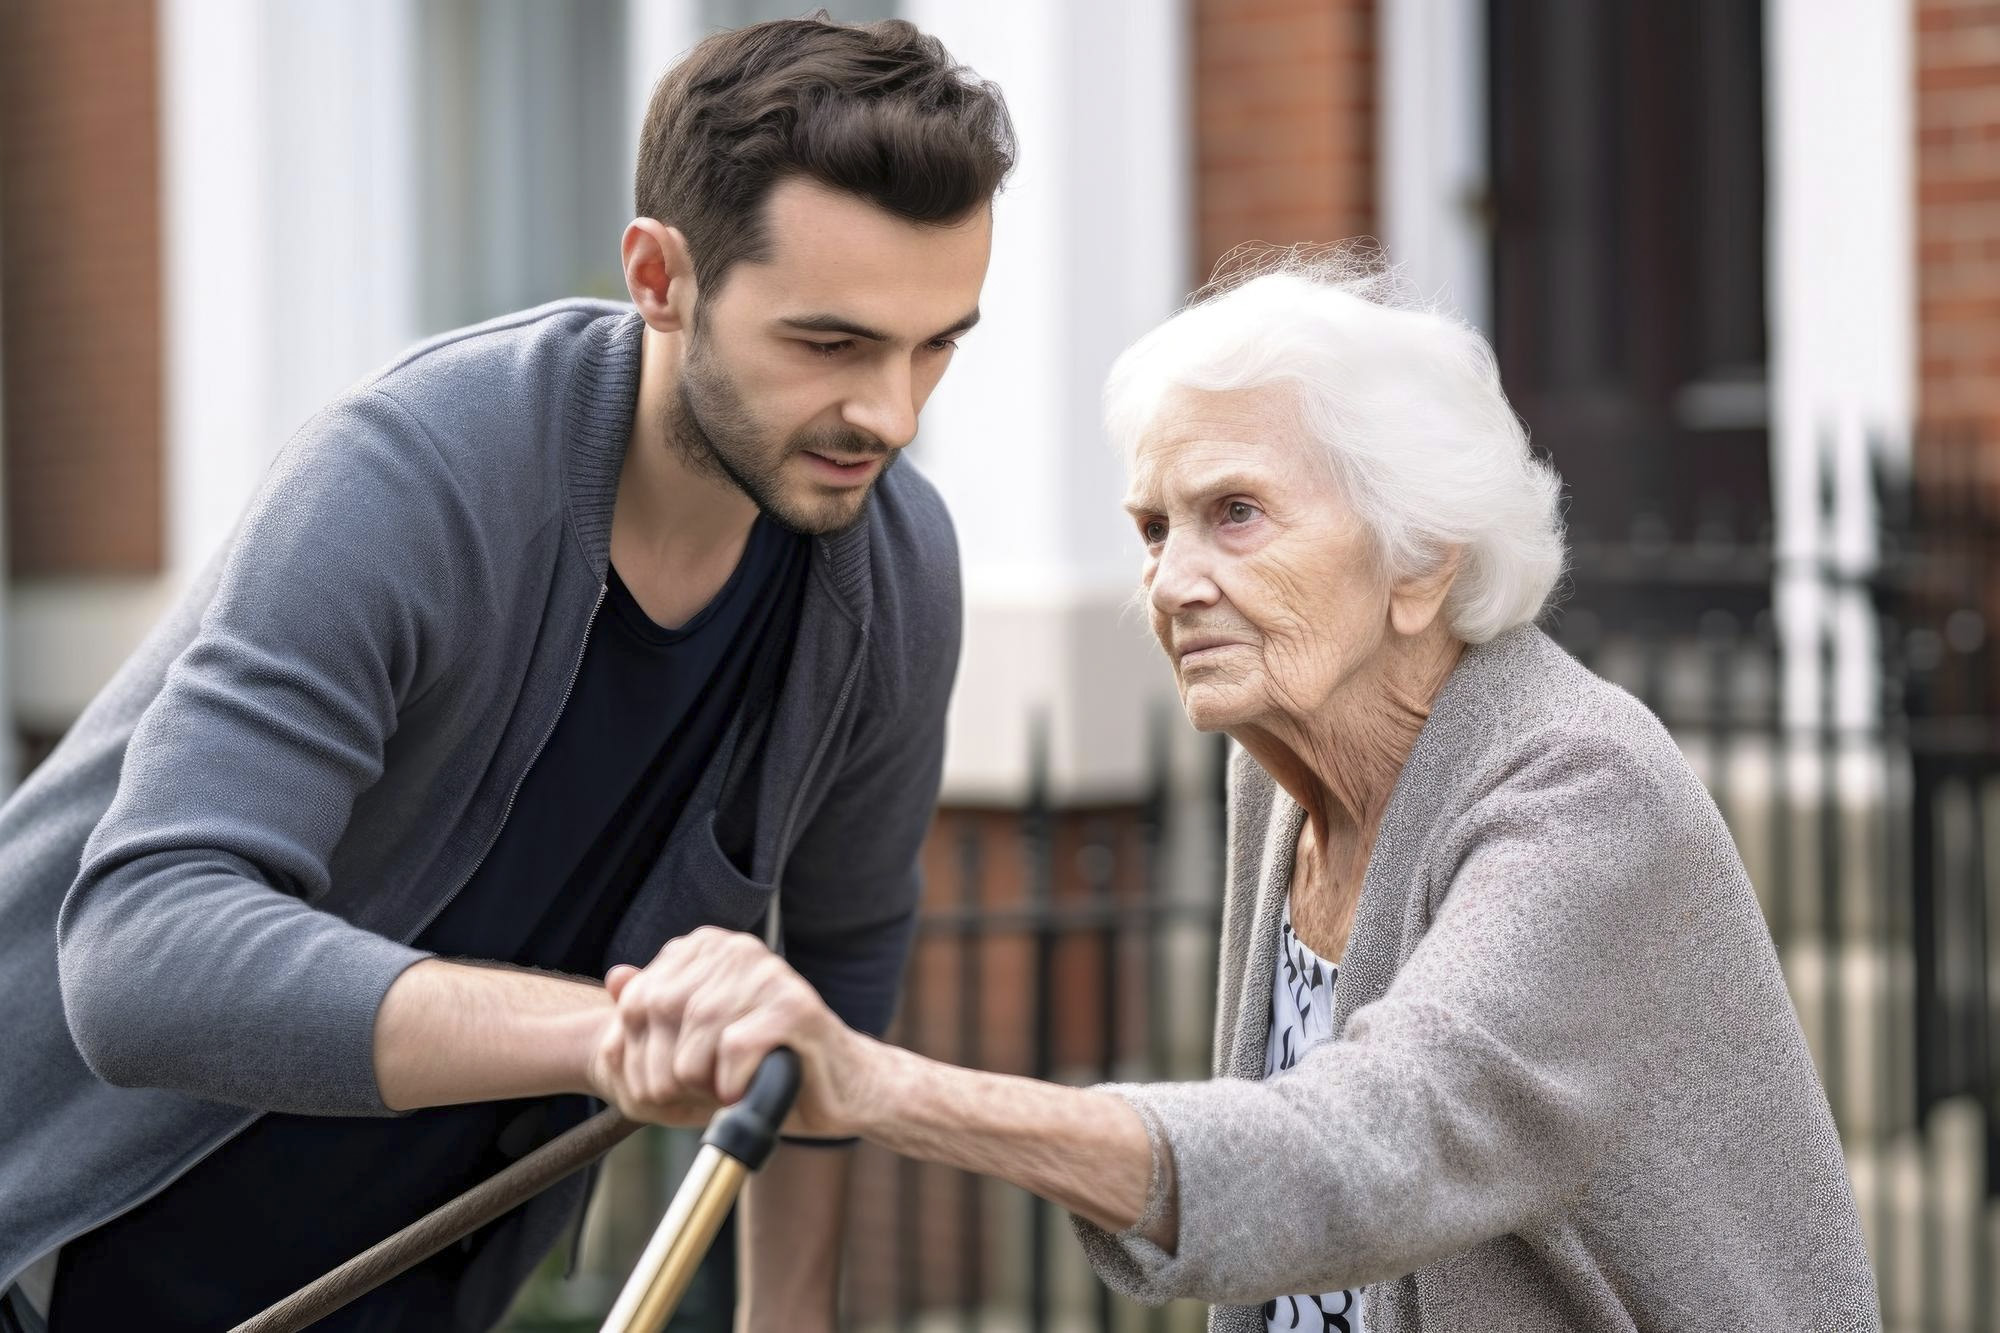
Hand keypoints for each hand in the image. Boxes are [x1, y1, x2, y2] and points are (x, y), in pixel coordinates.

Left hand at [586, 926, 873, 1136]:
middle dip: (666, 1073)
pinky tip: (746, 1090)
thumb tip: (615, 978)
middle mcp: (737, 949)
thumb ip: (652, 1012)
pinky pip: (735, 1047)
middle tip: (692, 1098)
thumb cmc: (760, 1068)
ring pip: (695, 1032)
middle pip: (661, 1014)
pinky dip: (732, 1083)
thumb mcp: (693, 1043)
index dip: (640, 1054)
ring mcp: (769, 973)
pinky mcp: (795, 1006)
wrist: (836, 1092)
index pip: (637, 999)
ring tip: (723, 1094)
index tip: (663, 1086)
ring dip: (702, 1082)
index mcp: (707, 947)